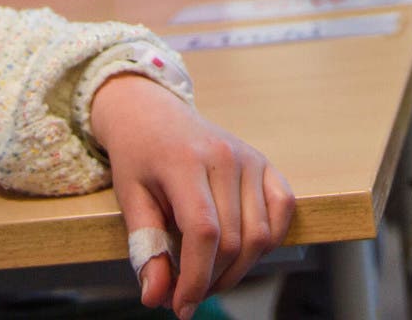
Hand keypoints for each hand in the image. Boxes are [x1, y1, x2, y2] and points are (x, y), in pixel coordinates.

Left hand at [91, 77, 294, 317]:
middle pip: (233, 240)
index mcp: (185, 161)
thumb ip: (145, 248)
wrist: (153, 112)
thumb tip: (156, 297)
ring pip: (260, 235)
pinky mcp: (265, 163)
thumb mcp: (129, 198)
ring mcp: (250, 158)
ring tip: (208, 276)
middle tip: (186, 294)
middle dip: (211, 280)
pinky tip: (239, 252)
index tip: (181, 307)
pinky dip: (267, 241)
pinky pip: (282, 211)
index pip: (204, 232)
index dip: (196, 278)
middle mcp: (225, 157)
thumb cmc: (138, 156)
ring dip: (237, 270)